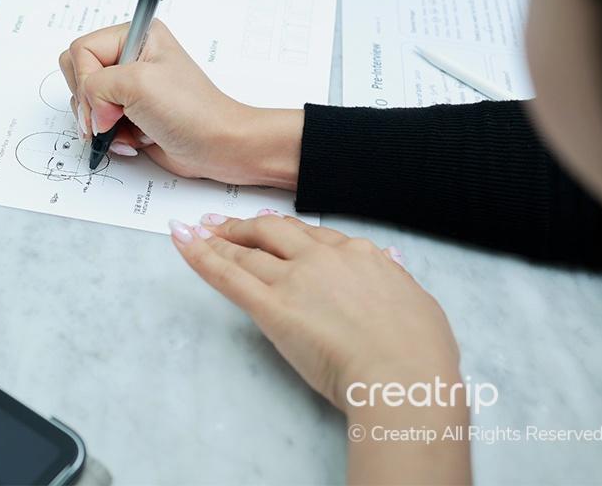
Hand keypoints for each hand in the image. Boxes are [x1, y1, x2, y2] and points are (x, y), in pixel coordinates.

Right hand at [58, 20, 303, 187]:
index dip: (87, 81)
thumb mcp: (138, 84)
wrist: (218, 146)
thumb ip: (96, 86)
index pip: (82, 50)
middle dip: (91, 103)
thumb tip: (89, 111)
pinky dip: (110, 136)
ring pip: (85, 101)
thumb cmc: (192, 110)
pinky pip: (98, 123)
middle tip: (112, 117)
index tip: (109, 103)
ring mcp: (129, 88)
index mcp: (136, 36)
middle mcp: (130, 58)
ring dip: (102, 123)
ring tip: (129, 129)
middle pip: (78, 74)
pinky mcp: (129, 113)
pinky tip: (134, 140)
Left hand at [170, 213, 460, 410]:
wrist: (403, 377)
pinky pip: (227, 275)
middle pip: (275, 233)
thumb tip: (388, 272)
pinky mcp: (271, 307)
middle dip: (247, 227)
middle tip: (224, 224)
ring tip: (197, 231)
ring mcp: (294, 280)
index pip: (315, 236)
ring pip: (247, 251)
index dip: (288, 233)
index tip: (273, 230)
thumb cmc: (420, 354)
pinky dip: (199, 256)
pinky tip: (182, 241)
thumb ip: (393, 283)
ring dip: (218, 238)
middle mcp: (323, 259)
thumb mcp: (416, 304)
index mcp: (360, 255)